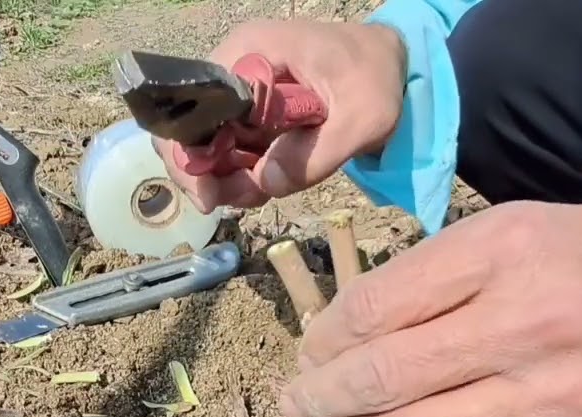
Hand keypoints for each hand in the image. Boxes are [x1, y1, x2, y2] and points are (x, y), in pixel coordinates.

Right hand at [152, 19, 406, 211]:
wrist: (393, 66)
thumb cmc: (379, 77)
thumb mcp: (364, 116)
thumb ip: (316, 154)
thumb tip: (265, 181)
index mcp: (252, 52)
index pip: (194, 103)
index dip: (189, 153)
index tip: (210, 194)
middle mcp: (234, 67)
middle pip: (187, 128)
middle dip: (205, 174)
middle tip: (238, 198)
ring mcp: (240, 93)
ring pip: (205, 144)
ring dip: (224, 179)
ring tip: (261, 191)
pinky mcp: (251, 113)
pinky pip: (229, 149)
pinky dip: (240, 174)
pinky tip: (266, 182)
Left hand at [278, 201, 581, 416]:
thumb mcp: (525, 228)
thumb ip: (441, 270)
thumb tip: (352, 326)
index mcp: (507, 251)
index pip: (380, 304)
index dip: (327, 335)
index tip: (310, 349)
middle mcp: (528, 323)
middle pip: (385, 377)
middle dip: (320, 398)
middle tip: (293, 404)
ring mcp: (552, 396)